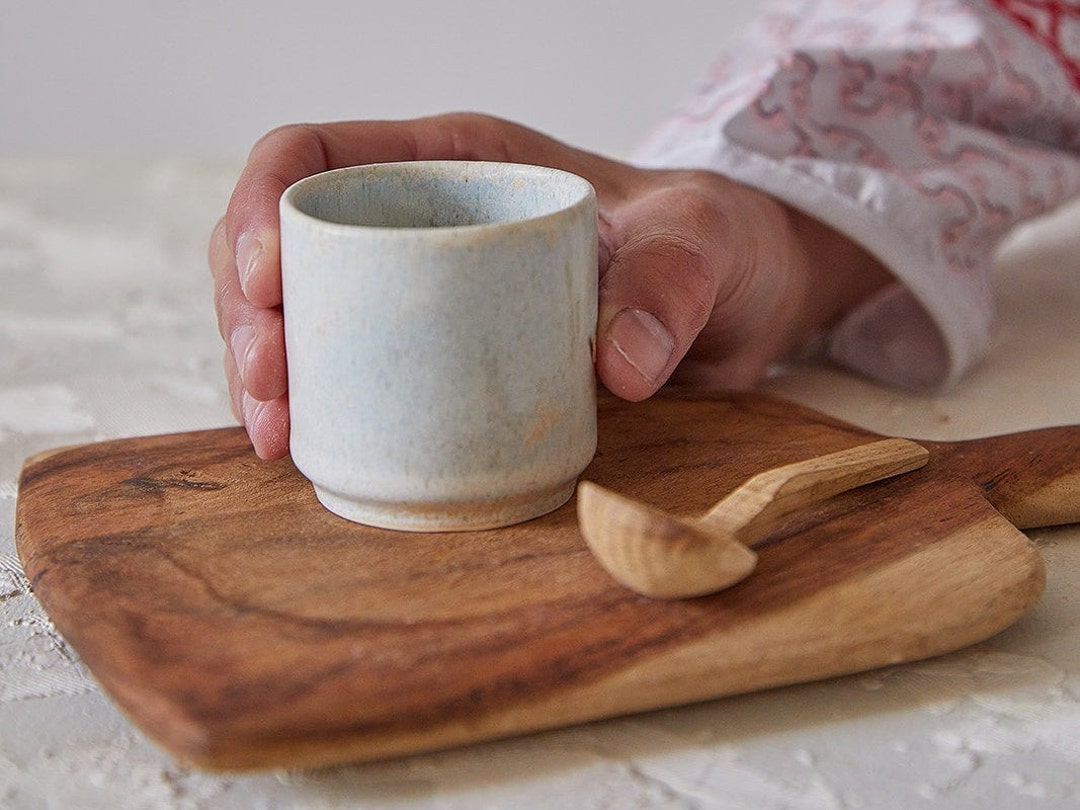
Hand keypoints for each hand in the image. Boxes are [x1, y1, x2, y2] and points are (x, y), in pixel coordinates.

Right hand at [209, 113, 890, 458]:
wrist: (737, 300)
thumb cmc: (710, 246)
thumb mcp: (701, 242)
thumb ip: (670, 284)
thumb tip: (618, 369)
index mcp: (458, 165)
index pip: (319, 156)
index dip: (265, 204)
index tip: (267, 281)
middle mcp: (423, 226)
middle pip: (288, 245)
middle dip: (250, 312)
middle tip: (269, 388)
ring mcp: (425, 297)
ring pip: (307, 318)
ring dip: (268, 373)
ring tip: (276, 434)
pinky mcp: (442, 361)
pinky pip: (355, 377)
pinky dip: (319, 411)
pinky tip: (308, 452)